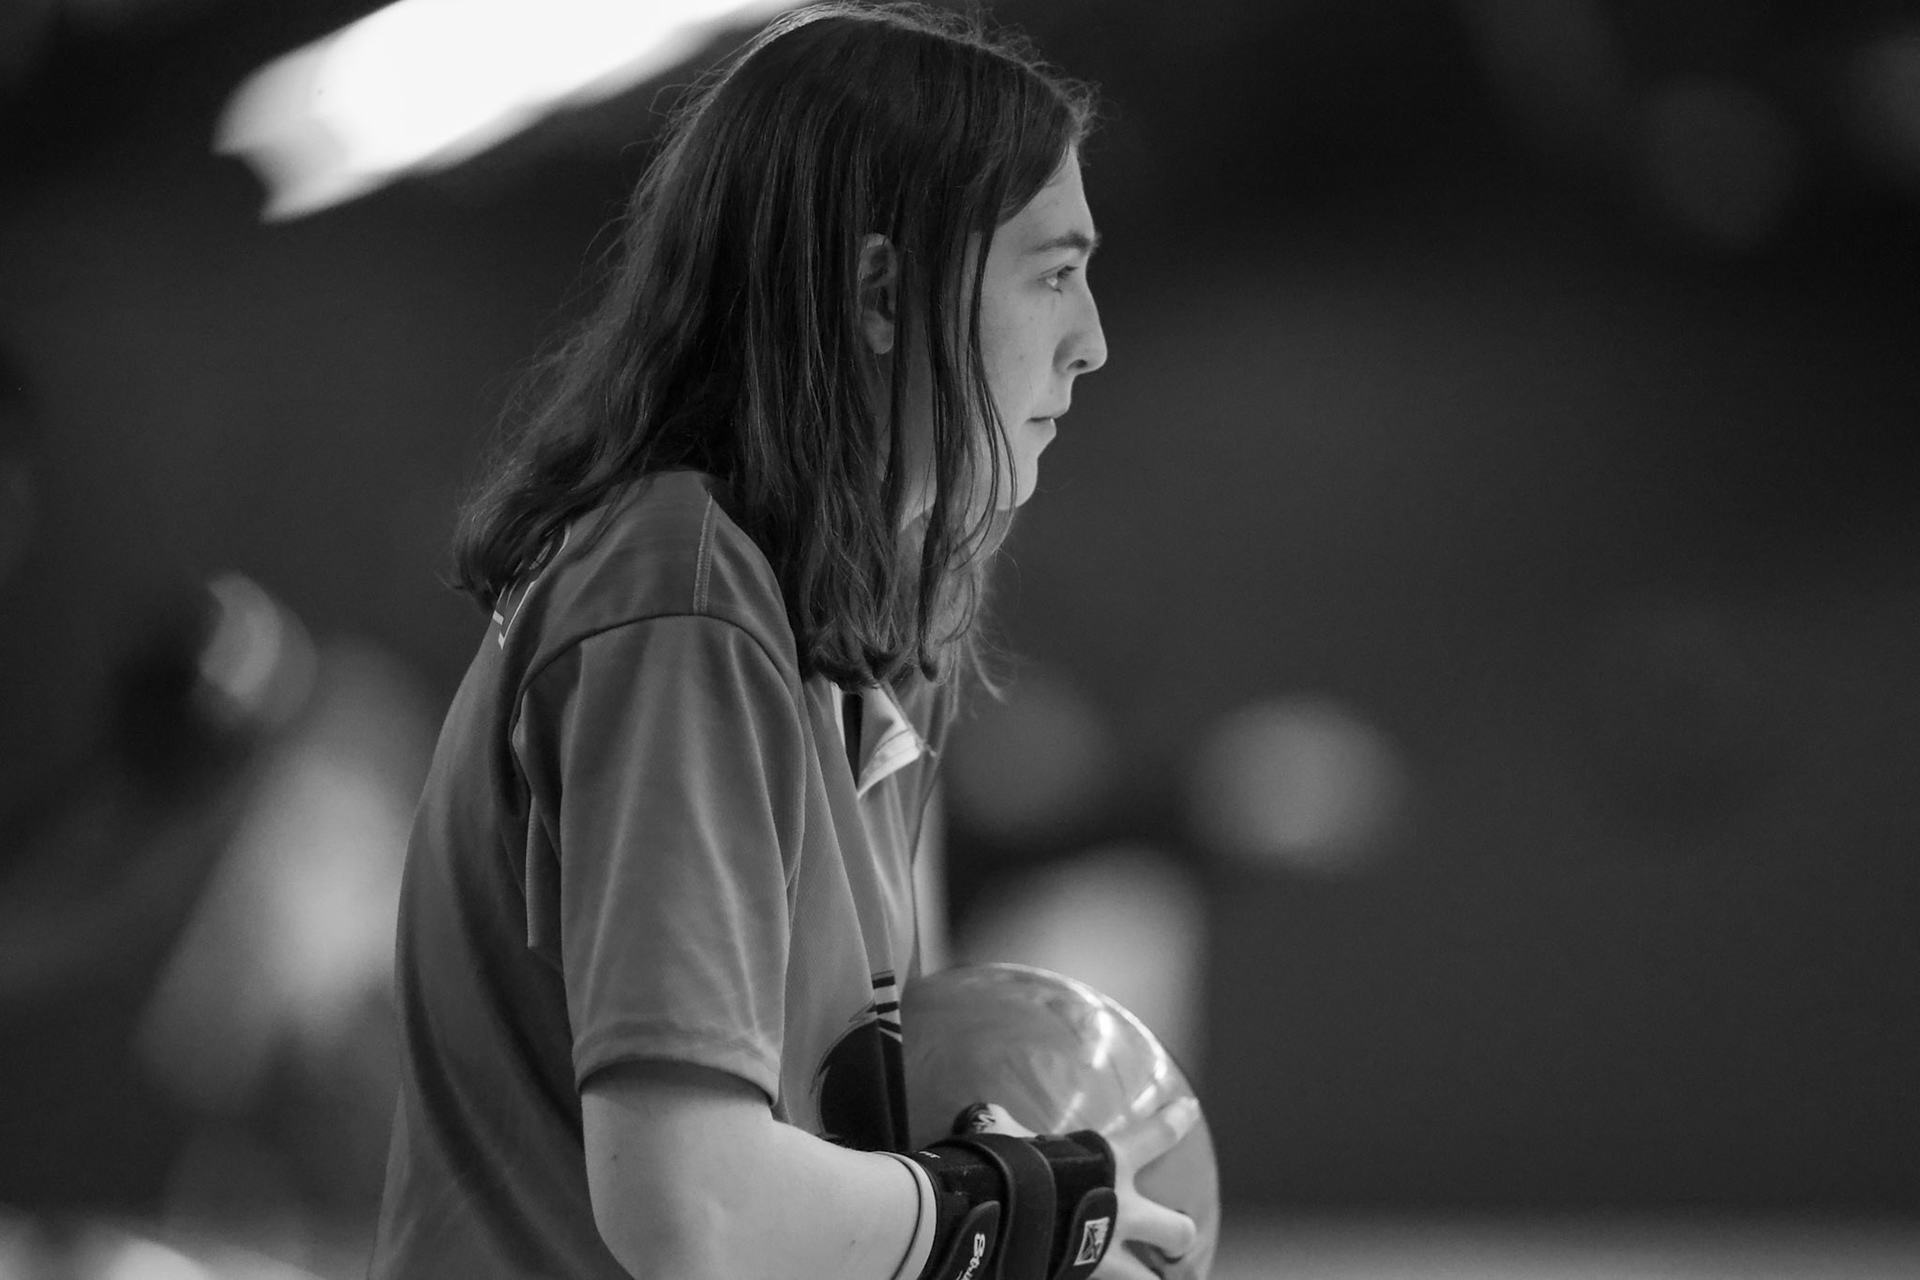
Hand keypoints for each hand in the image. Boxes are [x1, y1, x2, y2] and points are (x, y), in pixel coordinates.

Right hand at [963, 1102, 1199, 1279]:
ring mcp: (1107, 1253)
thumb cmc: (1010, 1165)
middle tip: (1172, 1238)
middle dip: (1179, 1235)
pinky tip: (1079, 1278)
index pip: (1157, 1134)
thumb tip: (987, 1116)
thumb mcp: (1006, 1136)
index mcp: (1112, 1162)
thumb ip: (1004, 1125)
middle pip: (1178, 1230)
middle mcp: (1122, 1212)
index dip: (1177, 1120)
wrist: (1003, 1219)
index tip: (1190, 1110)